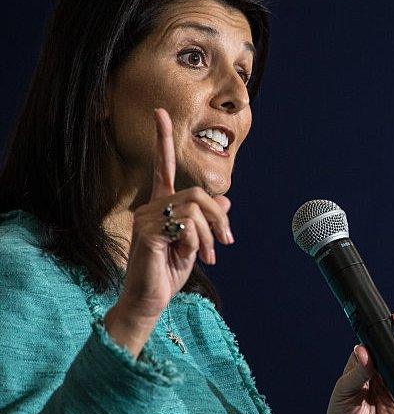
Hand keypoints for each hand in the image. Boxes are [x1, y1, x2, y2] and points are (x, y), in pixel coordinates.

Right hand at [105, 109, 233, 352]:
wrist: (150, 301)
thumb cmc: (169, 272)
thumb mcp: (196, 243)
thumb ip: (207, 220)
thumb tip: (224, 198)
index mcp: (161, 206)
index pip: (162, 167)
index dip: (161, 139)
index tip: (159, 112)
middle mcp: (150, 207)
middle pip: (197, 194)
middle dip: (218, 218)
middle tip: (227, 242)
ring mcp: (146, 219)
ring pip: (195, 209)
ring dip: (211, 234)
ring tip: (210, 255)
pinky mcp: (149, 233)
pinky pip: (187, 225)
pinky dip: (198, 242)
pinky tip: (192, 256)